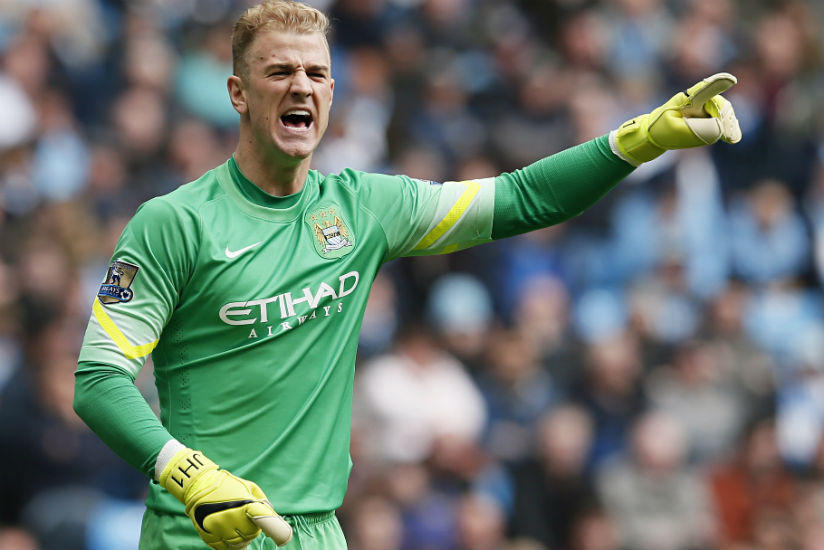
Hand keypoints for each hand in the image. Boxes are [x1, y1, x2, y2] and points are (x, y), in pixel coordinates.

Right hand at [159, 448, 292, 549]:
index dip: (277, 531)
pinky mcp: (209, 536)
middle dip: (252, 529)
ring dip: (241, 537)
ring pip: (239, 544)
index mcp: (247, 505)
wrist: (199, 485)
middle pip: (252, 536)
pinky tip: (225, 530)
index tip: (284, 539)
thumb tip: (273, 519)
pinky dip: (228, 542)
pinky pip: (225, 548)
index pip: (266, 520)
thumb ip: (264, 504)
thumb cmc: (228, 485)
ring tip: (234, 523)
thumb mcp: (249, 488)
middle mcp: (234, 519)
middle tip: (243, 517)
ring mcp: (220, 529)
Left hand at [611, 72, 741, 165]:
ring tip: (730, 138)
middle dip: (726, 119)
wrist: (654, 132)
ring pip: (723, 112)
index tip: (729, 80)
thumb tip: (719, 128)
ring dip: (728, 124)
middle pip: (720, 105)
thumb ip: (697, 130)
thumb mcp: (675, 132)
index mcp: (686, 100)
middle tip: (729, 137)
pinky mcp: (707, 115)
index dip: (716, 85)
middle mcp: (697, 99)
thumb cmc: (661, 129)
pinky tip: (731, 137)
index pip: (703, 91)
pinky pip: (722, 119)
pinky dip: (728, 127)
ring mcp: (703, 106)